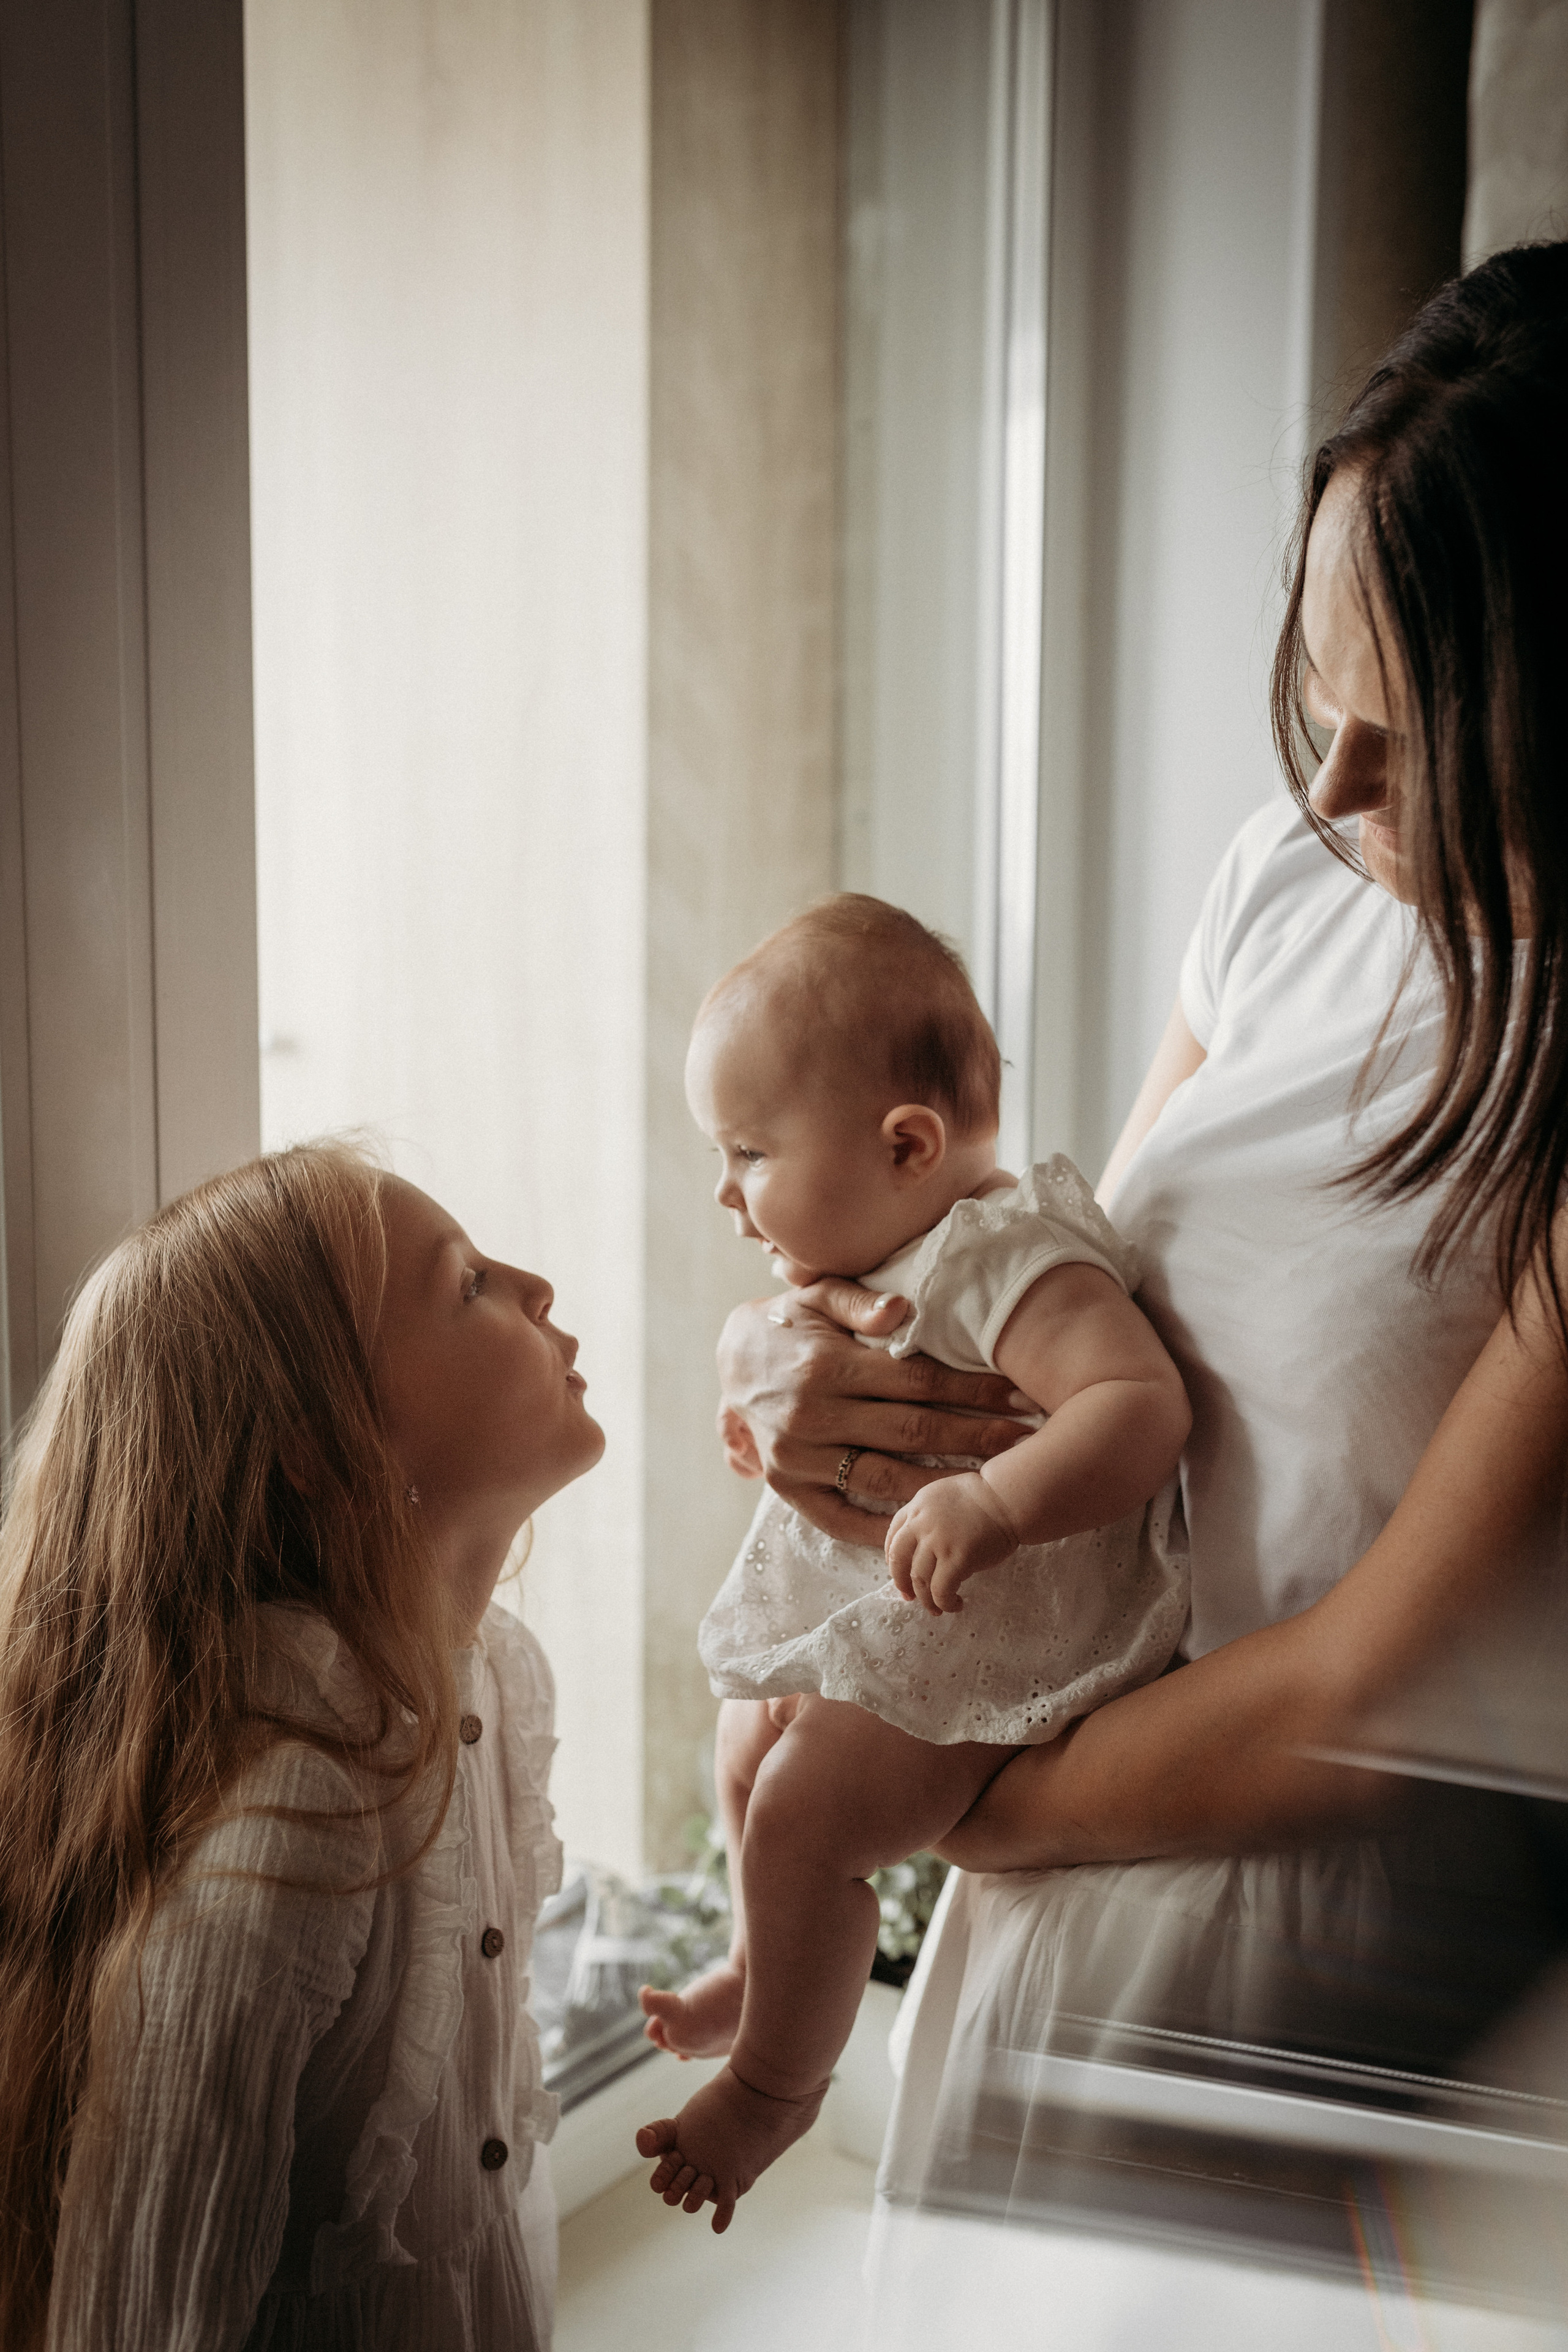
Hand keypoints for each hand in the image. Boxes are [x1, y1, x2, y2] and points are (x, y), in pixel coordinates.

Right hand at [716, 1287, 1030, 1545]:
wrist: (727, 1358)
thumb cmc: (788, 1322)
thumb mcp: (816, 1296)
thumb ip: (860, 1302)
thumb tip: (903, 1310)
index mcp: (825, 1366)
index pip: (916, 1381)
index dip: (971, 1389)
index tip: (1017, 1394)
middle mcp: (810, 1415)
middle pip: (912, 1432)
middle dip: (975, 1437)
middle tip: (1025, 1440)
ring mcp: (797, 1457)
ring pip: (884, 1479)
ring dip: (943, 1484)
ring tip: (992, 1484)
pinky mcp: (787, 1487)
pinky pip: (841, 1518)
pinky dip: (884, 1527)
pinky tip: (928, 1523)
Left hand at [885, 1472, 1020, 1613]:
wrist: (1008, 1499)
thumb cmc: (985, 1497)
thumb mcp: (945, 1496)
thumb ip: (929, 1517)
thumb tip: (922, 1549)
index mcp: (918, 1505)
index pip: (894, 1535)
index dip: (894, 1559)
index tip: (900, 1574)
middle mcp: (921, 1523)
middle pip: (898, 1560)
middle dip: (901, 1583)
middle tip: (909, 1597)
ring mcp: (937, 1541)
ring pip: (919, 1580)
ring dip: (926, 1600)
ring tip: (937, 1608)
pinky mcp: (956, 1559)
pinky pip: (941, 1590)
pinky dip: (944, 1603)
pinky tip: (955, 1605)